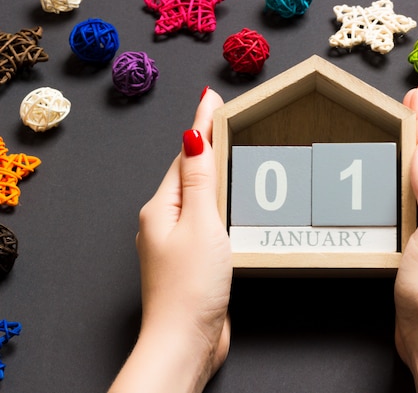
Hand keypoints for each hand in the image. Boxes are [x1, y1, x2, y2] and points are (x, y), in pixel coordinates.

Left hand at [109, 88, 231, 392]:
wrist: (186, 340)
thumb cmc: (190, 287)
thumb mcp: (201, 223)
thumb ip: (200, 180)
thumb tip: (192, 137)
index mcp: (162, 208)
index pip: (185, 157)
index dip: (201, 127)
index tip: (211, 100)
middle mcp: (166, 223)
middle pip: (189, 175)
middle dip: (206, 147)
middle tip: (221, 119)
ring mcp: (179, 243)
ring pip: (199, 199)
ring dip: (214, 175)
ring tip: (229, 153)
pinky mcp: (194, 261)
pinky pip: (208, 222)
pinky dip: (220, 205)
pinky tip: (232, 204)